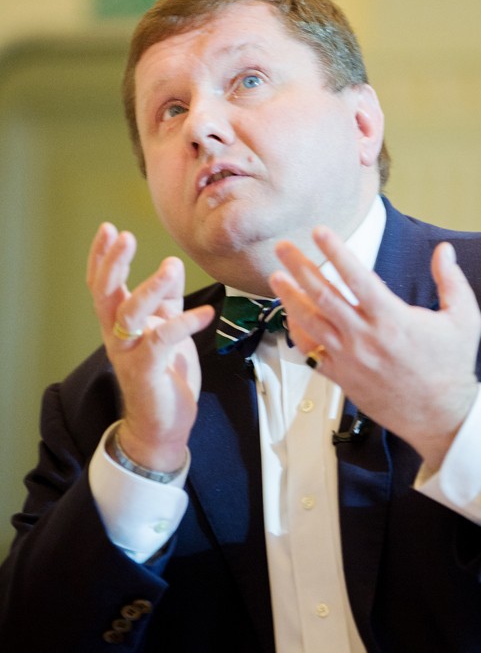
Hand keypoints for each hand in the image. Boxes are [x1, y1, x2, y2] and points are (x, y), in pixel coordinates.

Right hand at [86, 223, 214, 470]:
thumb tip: (171, 265)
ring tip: (172, 267)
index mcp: (120, 323)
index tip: (109, 228)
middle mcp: (117, 336)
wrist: (164, 424)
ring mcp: (129, 354)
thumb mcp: (167, 329)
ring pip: (129, 314)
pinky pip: (162, 341)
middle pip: (105, 293)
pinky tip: (206, 313)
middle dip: (113, 263)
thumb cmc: (165, 374)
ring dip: (150, 287)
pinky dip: (185, 324)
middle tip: (125, 236)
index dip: (102, 257)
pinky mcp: (147, 371)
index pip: (103, 285)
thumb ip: (167, 300)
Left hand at [270, 226, 480, 470]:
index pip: (357, 276)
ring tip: (276, 278)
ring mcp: (350, 359)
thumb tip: (445, 250)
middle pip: (323, 295)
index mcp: (392, 318)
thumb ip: (452, 280)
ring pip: (310, 322)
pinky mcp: (343, 377)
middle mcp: (365, 337)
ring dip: (290, 297)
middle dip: (300, 267)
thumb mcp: (464, 319)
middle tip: (283, 248)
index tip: (319, 231)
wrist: (441, 416)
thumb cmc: (452, 367)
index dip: (336, 251)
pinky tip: (291, 318)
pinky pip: (311, 353)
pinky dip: (298, 334)